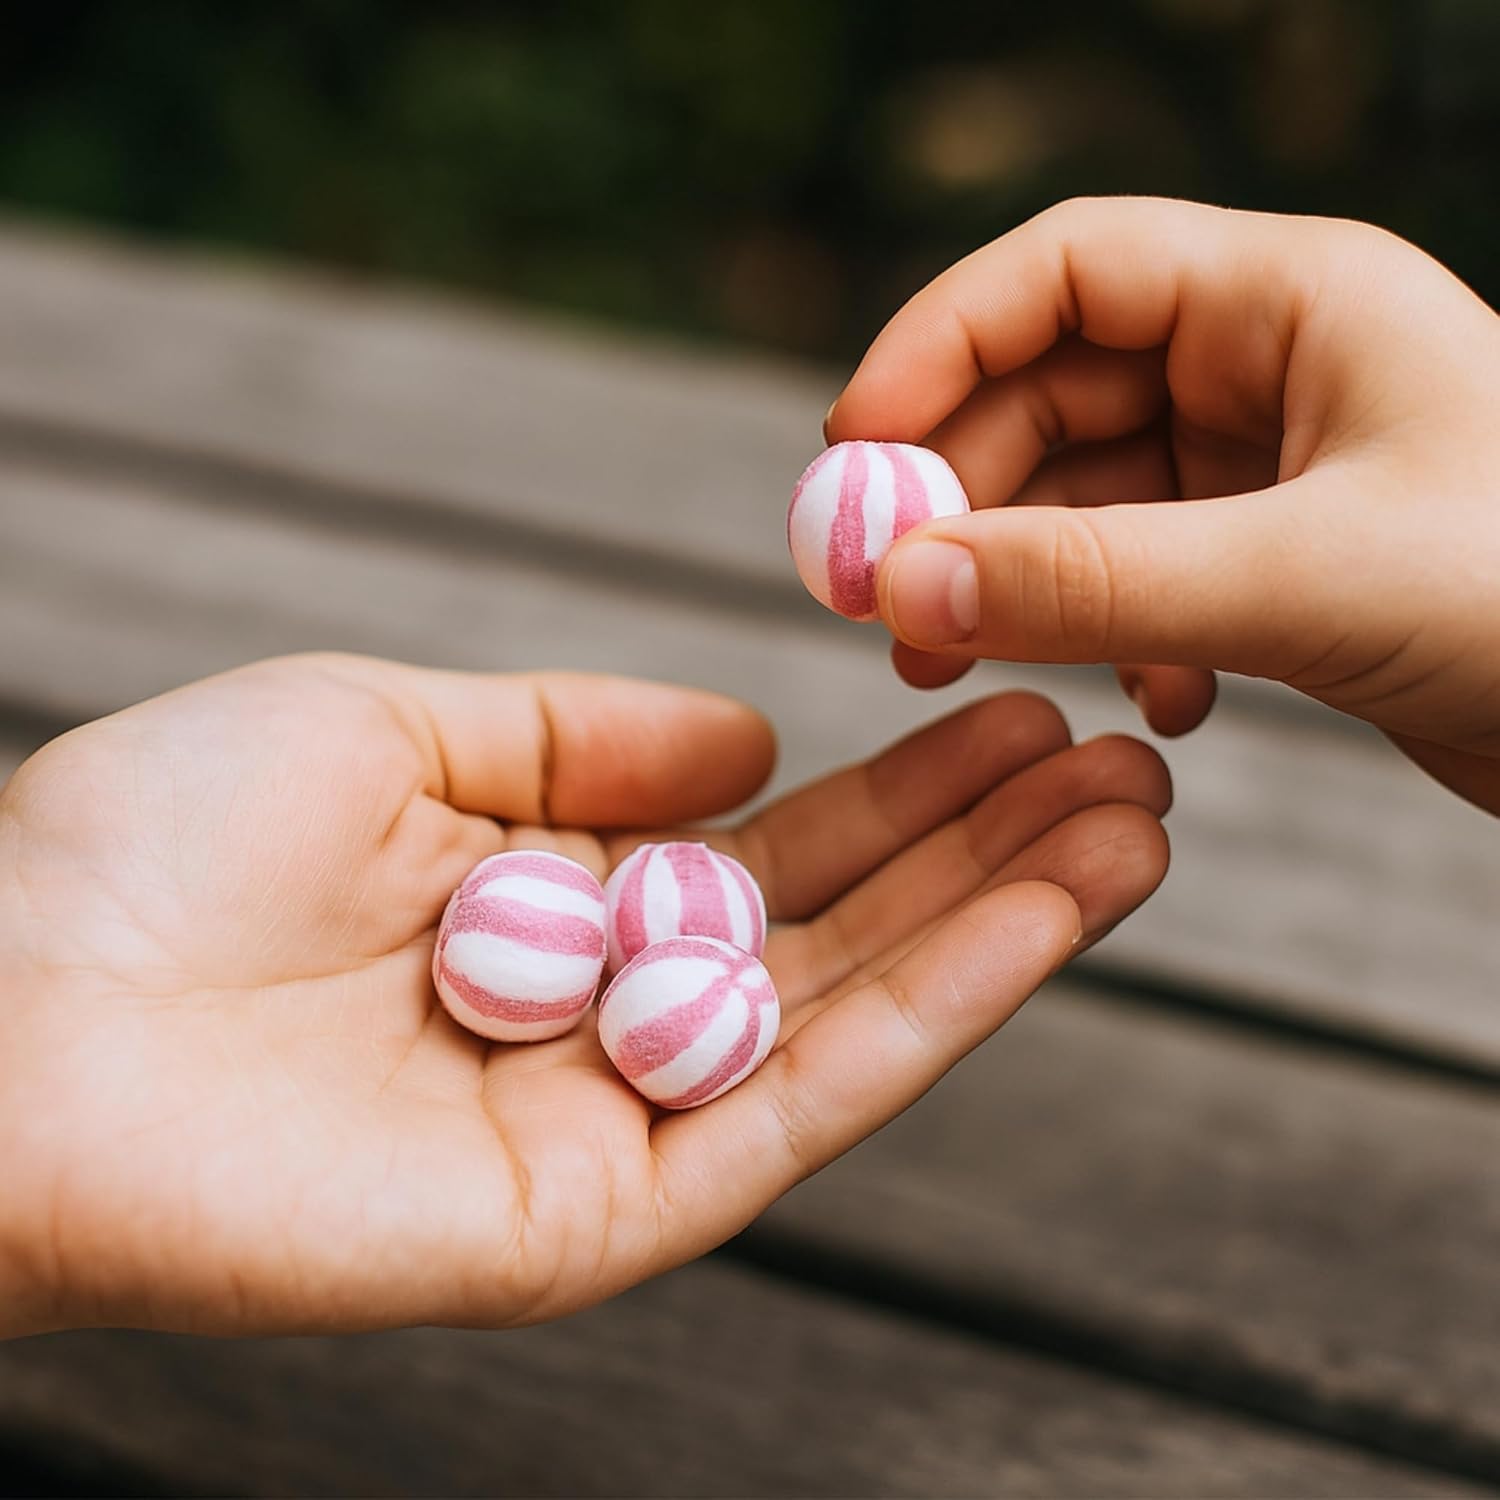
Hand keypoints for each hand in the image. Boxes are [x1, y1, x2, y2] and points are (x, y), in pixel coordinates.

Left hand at [0, 654, 1167, 1336]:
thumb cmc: (159, 848)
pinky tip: (1040, 914)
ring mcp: (609, 1123)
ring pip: (850, 1023)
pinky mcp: (599, 1218)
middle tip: (1131, 759)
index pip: (774, 852)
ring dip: (1004, 923)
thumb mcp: (389, 725)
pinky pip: (795, 1105)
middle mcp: (602, 1017)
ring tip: (1136, 824)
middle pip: (840, 936)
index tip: (1018, 713)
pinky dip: (932, 1011)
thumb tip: (752, 736)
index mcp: (553, 908)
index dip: (901, 790)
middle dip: (988, 848)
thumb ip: (576, 734)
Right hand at [828, 196, 1499, 814]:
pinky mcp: (1274, 568)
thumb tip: (900, 585)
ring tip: (962, 669)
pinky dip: (1111, 639)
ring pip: (1080, 500)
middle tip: (880, 599)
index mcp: (1284, 300)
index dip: (936, 345)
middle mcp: (1265, 369)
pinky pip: (1138, 581)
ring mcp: (1265, 473)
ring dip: (1015, 579)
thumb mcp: (1312, 578)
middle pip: (1044, 395)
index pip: (1059, 272)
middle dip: (954, 495)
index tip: (850, 452)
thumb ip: (1097, 580)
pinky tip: (1156, 703)